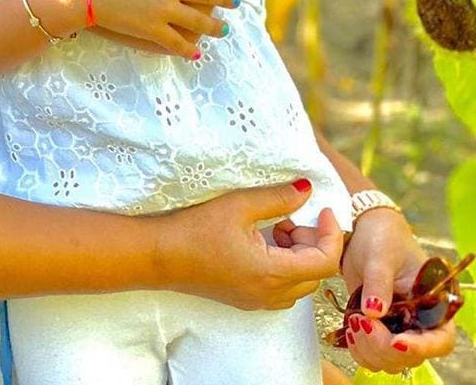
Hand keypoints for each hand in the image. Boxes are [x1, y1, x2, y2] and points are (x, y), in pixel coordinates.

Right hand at [160, 180, 342, 309]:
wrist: (160, 255)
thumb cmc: (195, 228)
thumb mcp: (239, 205)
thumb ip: (278, 198)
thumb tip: (307, 189)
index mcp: (272, 272)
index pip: (324, 261)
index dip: (331, 234)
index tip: (322, 210)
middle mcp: (270, 294)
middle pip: (315, 273)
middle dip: (312, 242)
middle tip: (288, 216)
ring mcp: (258, 301)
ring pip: (299, 282)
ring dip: (298, 255)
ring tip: (274, 227)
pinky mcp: (246, 299)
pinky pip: (281, 288)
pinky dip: (283, 265)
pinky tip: (260, 242)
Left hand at [337, 208, 455, 371]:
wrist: (361, 230)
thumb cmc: (381, 236)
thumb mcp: (380, 255)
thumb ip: (378, 282)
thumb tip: (375, 312)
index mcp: (434, 303)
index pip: (440, 339)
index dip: (421, 347)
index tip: (396, 342)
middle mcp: (419, 320)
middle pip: (412, 356)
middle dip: (385, 347)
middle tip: (361, 323)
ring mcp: (397, 326)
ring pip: (391, 360)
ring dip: (370, 350)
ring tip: (353, 322)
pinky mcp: (377, 327)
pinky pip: (372, 353)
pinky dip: (360, 349)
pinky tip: (349, 330)